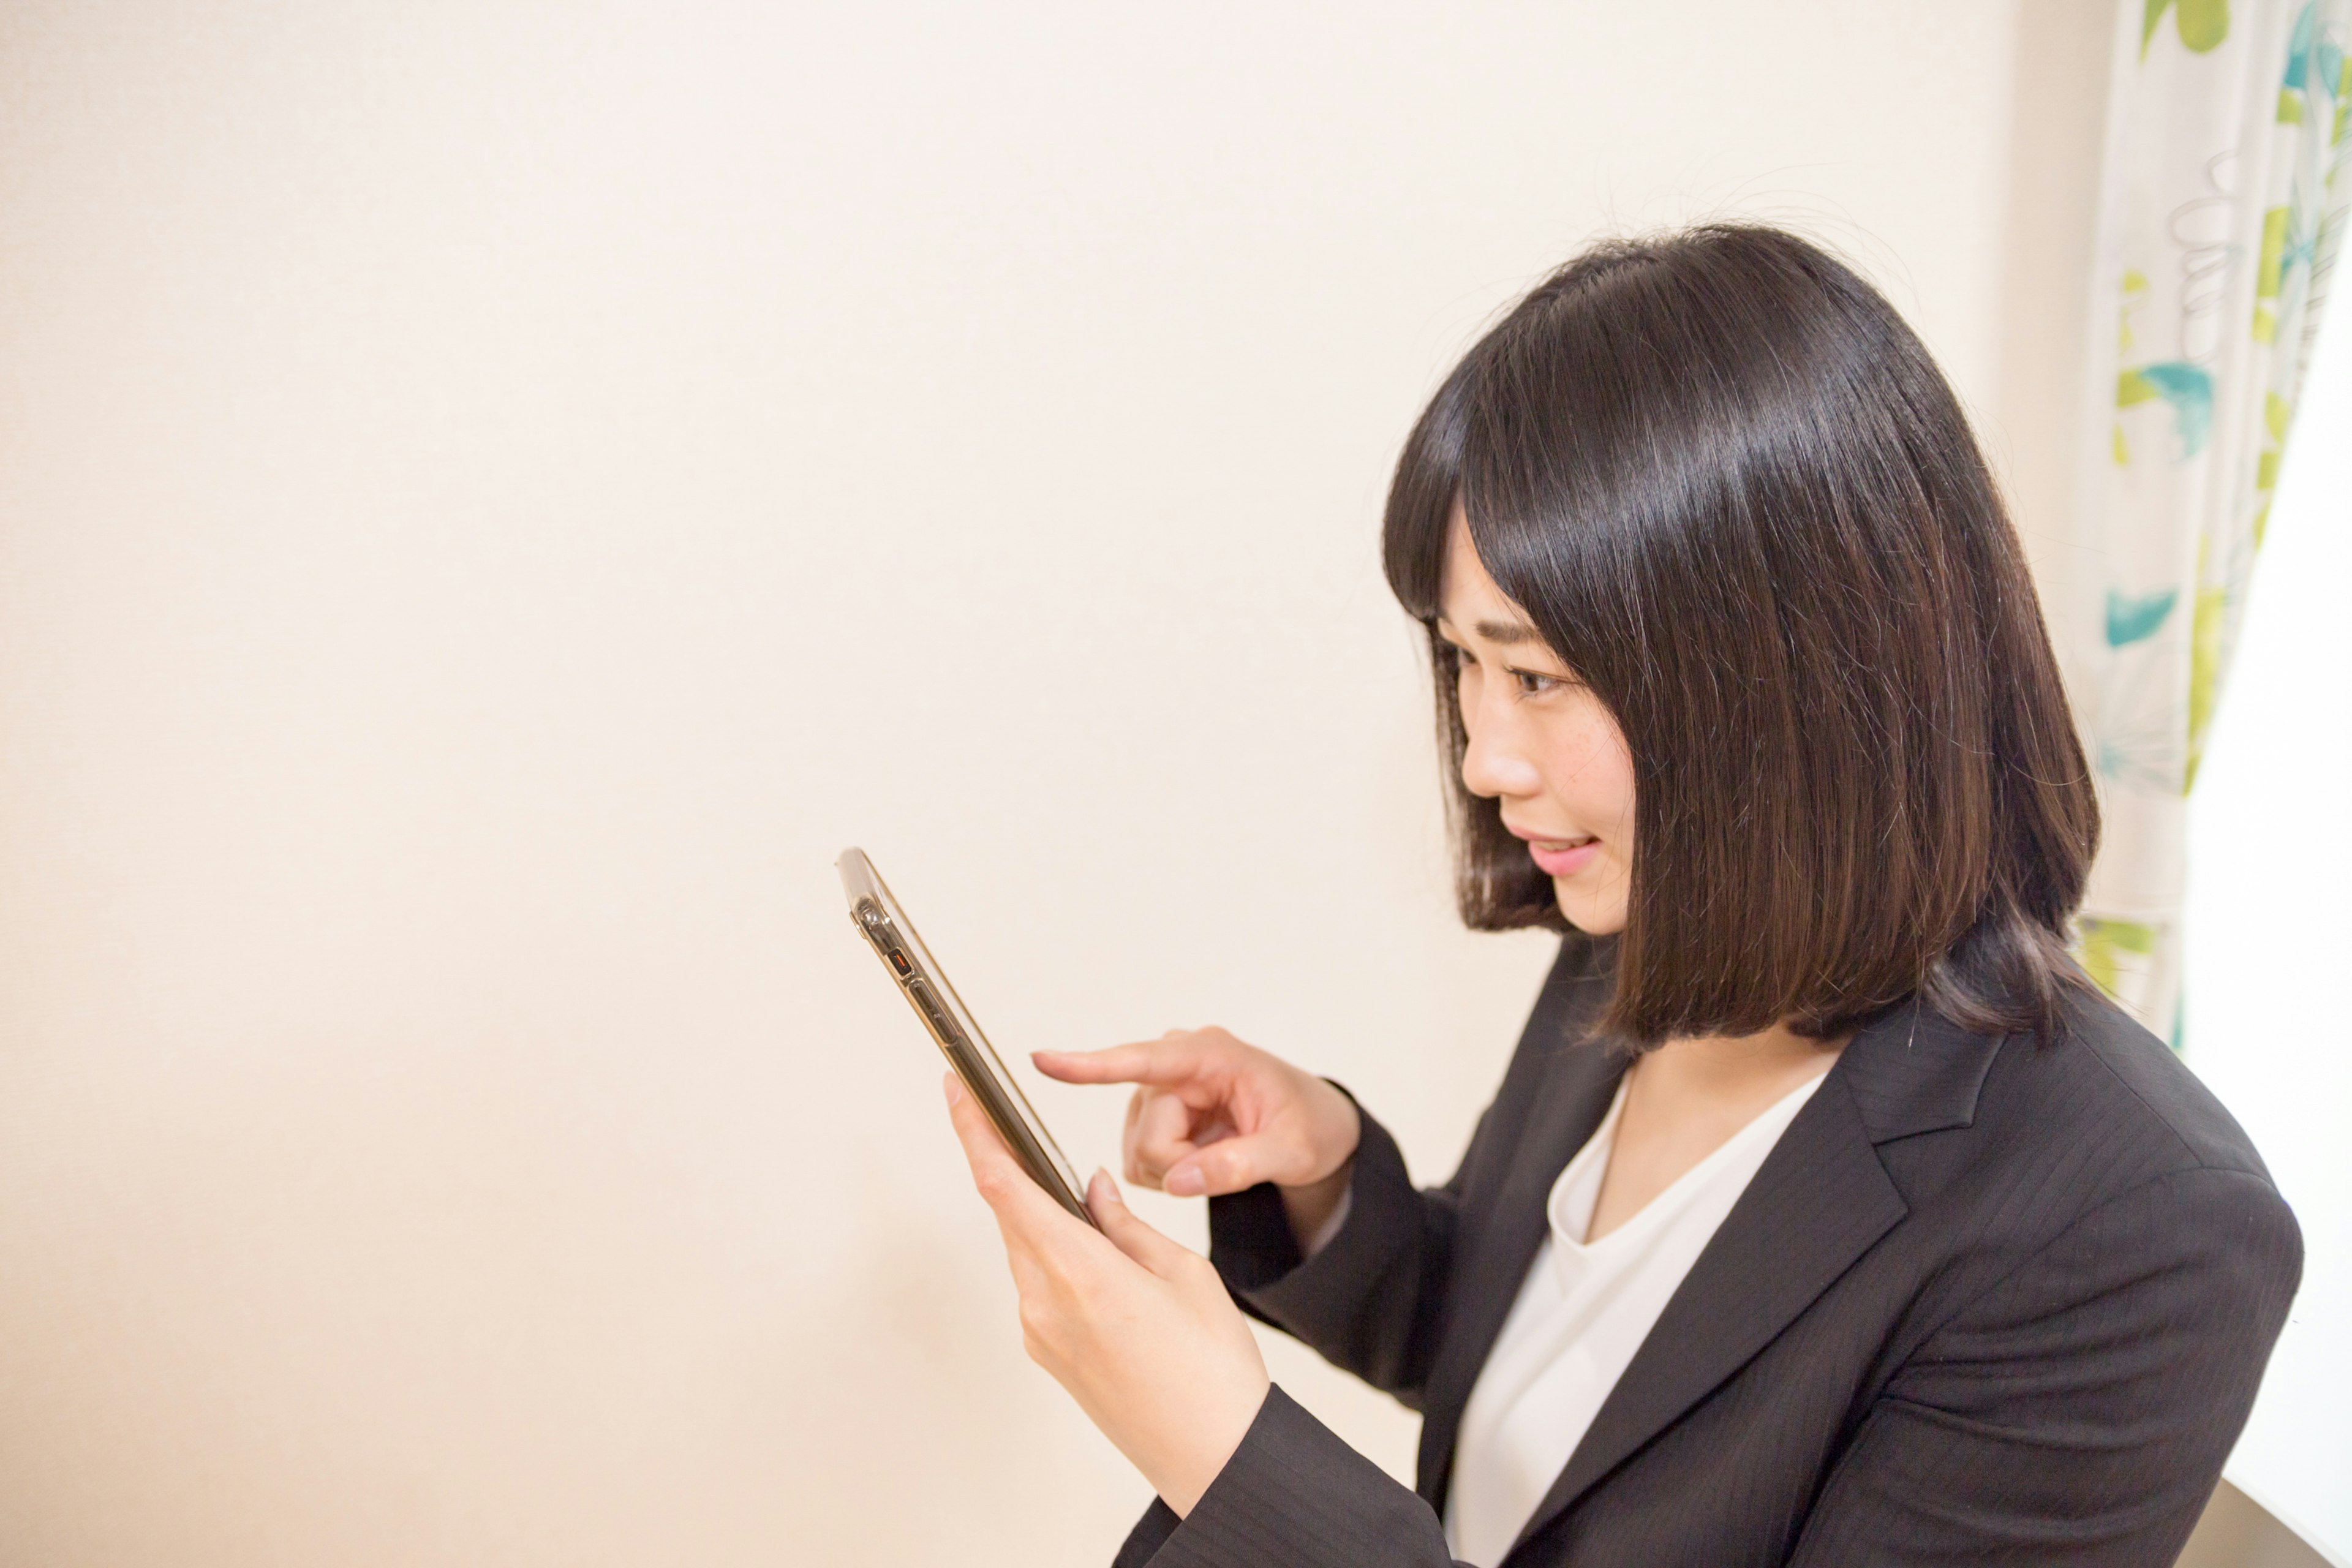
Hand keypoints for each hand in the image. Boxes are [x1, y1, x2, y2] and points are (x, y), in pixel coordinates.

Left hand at [942, 1072, 1269, 1516]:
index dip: (974, 1131)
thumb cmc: (1212, 1369)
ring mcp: (1040, 1332)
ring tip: (1078, 1197)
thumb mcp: (1183, 1273)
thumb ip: (1126, 1224)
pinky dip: (1053, 1254)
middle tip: (1010, 1122)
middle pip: (1009, 1212)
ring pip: (1024, 1248)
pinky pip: (1038, 1284)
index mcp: (1079, 1270)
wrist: (1213, 1456)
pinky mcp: (1047, 1354)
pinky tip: (1091, 1253)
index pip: (1004, 1184)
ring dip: (1039, 1215)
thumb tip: (1091, 1189)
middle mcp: (1044, 1302)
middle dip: (1009, 1166)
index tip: (957, 1091)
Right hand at [1033, 1027, 1361, 1243]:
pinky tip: (1202, 1157)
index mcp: (1212, 1055)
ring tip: (1221, 1155)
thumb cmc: (1310, 1125)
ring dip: (1176, 1170)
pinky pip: (1140, 1159)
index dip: (1091, 1066)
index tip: (1042, 1060)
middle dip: (1181, 1165)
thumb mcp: (1291, 1150)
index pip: (1143, 1062)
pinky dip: (1170, 1172)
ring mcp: (1162, 1090)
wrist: (1316, 1127)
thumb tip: (1179, 1181)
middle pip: (1145, 1136)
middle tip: (1229, 1164)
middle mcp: (1178, 1064)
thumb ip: (1237, 1166)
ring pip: (1138, 1152)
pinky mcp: (1155, 1113)